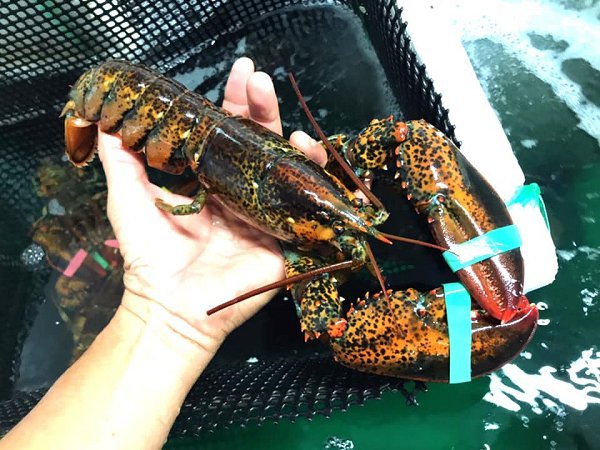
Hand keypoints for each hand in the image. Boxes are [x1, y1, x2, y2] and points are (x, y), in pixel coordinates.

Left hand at [98, 57, 324, 353]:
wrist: (171, 306)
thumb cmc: (149, 254)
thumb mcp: (129, 198)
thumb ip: (121, 159)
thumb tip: (104, 120)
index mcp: (211, 179)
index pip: (229, 131)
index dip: (237, 102)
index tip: (242, 72)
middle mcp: (242, 189)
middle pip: (261, 141)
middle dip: (263, 109)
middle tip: (261, 81)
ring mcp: (266, 212)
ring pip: (288, 168)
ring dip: (293, 139)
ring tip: (288, 123)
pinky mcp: (284, 237)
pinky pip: (306, 205)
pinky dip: (314, 179)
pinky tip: (308, 155)